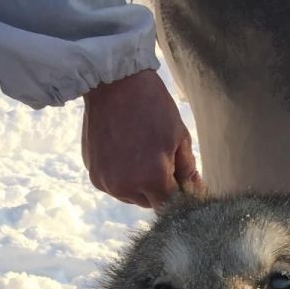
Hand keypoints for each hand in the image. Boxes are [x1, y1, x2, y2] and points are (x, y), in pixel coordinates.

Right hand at [82, 69, 202, 207]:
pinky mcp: (93, 174)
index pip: (171, 205)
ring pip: (131, 196)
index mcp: (152, 179)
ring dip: (139, 185)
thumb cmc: (153, 106)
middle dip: (159, 189)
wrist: (113, 83)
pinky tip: (125, 152)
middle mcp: (126, 187)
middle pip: (150, 203)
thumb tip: (195, 191)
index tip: (182, 181)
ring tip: (141, 154)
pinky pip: (114, 185)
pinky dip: (122, 176)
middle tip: (161, 160)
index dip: (179, 195)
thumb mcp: (179, 137)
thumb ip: (188, 171)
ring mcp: (106, 182)